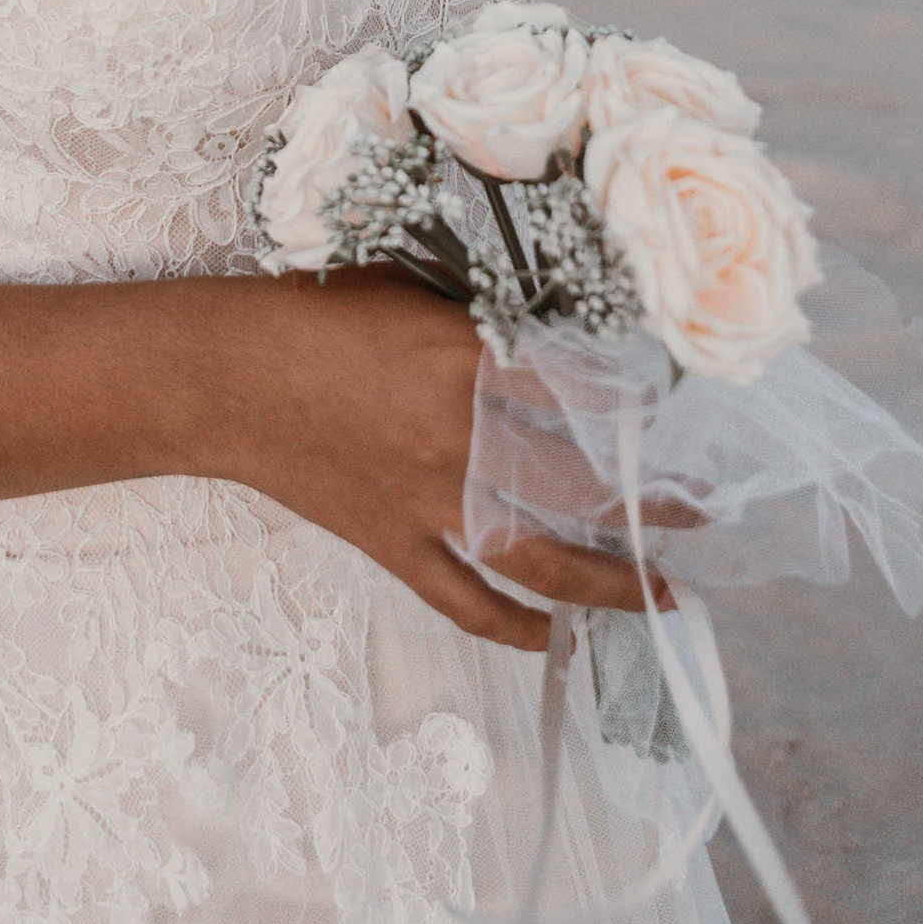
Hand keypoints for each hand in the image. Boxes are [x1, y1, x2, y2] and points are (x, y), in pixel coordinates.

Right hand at [223, 266, 662, 651]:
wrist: (223, 374)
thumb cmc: (309, 310)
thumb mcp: (407, 287)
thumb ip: (479, 315)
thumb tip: (556, 330)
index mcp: (461, 357)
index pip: (578, 388)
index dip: (636, 403)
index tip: (678, 411)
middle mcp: (456, 436)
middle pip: (579, 481)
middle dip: (650, 497)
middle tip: (700, 503)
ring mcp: (426, 500)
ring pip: (541, 558)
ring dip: (611, 579)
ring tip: (667, 588)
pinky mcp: (394, 542)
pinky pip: (466, 601)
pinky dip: (517, 626)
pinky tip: (560, 636)